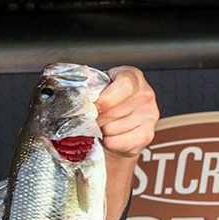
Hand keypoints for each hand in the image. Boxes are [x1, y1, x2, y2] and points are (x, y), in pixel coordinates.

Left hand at [95, 66, 158, 219]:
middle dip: (96, 118)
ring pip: (114, 127)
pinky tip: (109, 137)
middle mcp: (145, 93)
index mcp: (131, 76)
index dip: (103, 99)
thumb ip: (87, 89)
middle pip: (113, 109)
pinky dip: (109, 142)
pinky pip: (120, 142)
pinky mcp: (147, 134)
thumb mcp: (95, 91)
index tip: (91, 106)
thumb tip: (68, 96)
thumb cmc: (102, 107)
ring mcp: (150, 114)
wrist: (112, 130)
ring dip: (101, 131)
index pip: (123, 85)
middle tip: (92, 120)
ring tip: (102, 127)